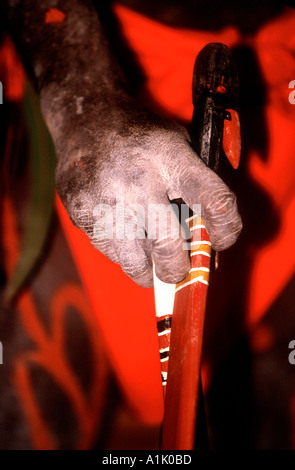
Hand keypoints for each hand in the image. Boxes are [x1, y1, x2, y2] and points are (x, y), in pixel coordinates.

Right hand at [54, 97, 241, 286]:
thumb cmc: (142, 140)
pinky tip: (122, 230)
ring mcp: (106, 199)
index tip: (220, 239)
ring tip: (148, 253)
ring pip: (135, 262)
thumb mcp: (178, 146)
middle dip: (177, 269)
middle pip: (168, 247)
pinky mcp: (81, 213)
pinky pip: (110, 253)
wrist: (87, 120)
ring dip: (148, 268)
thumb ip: (197, 187)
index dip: (226, 230)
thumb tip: (207, 246)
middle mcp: (139, 180)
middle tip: (178, 269)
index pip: (214, 202)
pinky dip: (121, 252)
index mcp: (172, 158)